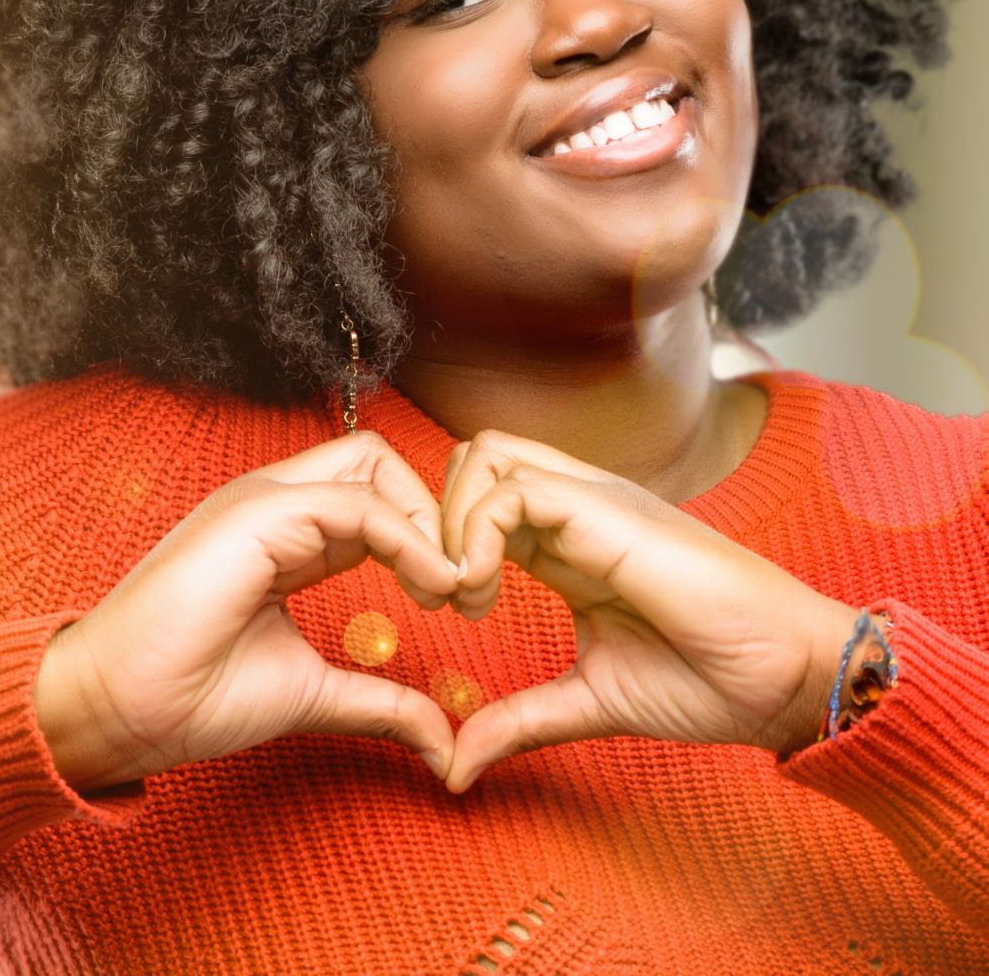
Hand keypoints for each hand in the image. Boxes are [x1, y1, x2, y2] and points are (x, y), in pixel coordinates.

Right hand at [48, 431, 465, 789]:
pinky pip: (355, 502)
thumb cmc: (192, 695)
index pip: (376, 494)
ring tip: (452, 588)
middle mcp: (274, 503)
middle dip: (437, 511)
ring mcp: (261, 501)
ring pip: (373, 464)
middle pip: (380, 461)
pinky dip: (408, 536)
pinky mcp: (255, 514)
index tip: (460, 600)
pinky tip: (430, 586)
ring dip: (429, 521)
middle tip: (464, 585)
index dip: (428, 534)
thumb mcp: (313, 693)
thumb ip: (379, 701)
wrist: (120, 710)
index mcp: (284, 533)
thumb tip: (444, 742)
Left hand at [436, 429, 859, 790]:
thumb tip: (455, 766)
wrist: (788, 681)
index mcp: (570, 541)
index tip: (447, 610)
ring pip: (484, 455)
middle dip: (432, 518)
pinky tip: (483, 592)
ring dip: (449, 522)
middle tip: (440, 595)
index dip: (442, 542)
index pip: (481, 498)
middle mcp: (577, 508)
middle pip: (472, 459)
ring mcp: (594, 500)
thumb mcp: (588, 702)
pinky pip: (514, 489)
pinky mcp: (608, 512)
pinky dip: (474, 533)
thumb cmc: (709, 681)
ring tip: (465, 595)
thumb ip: (519, 721)